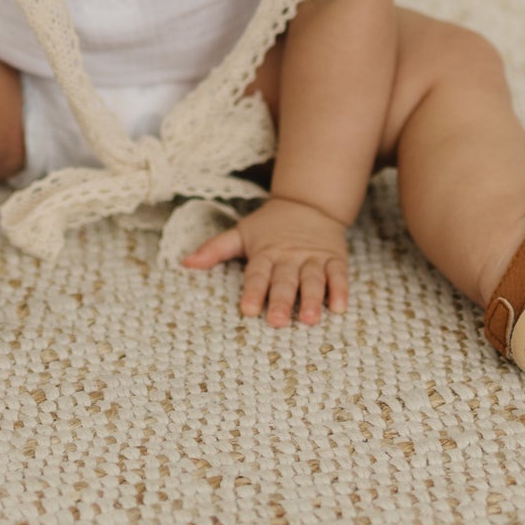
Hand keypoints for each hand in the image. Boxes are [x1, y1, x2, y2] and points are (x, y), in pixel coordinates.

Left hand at [181, 195, 348, 326]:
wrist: (309, 202)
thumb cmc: (270, 225)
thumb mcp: (242, 233)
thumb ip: (215, 249)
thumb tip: (184, 262)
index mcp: (265, 252)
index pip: (257, 274)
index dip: (253, 291)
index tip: (247, 309)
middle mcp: (289, 256)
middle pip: (284, 280)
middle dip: (280, 300)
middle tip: (276, 321)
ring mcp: (313, 258)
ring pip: (313, 279)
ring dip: (312, 299)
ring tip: (309, 319)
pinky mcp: (335, 259)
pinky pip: (339, 275)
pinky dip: (340, 290)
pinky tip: (339, 307)